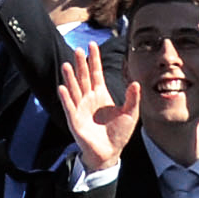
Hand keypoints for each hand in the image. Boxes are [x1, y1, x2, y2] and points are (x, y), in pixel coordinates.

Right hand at [51, 41, 132, 174]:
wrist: (109, 152)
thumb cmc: (119, 133)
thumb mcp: (130, 114)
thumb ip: (132, 99)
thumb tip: (136, 83)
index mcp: (101, 95)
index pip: (96, 73)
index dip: (94, 59)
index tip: (92, 44)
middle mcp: (89, 98)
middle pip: (83, 77)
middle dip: (81, 64)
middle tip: (78, 49)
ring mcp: (80, 108)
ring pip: (74, 89)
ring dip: (70, 77)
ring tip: (67, 65)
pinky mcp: (75, 119)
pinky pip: (69, 106)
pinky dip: (65, 97)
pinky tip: (62, 88)